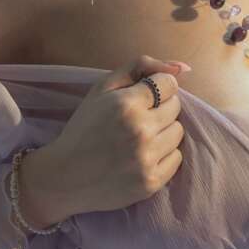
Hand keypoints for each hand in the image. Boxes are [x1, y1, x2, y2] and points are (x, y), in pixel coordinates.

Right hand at [40, 54, 189, 218]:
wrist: (64, 177)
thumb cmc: (84, 128)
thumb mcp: (102, 88)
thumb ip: (140, 66)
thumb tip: (183, 68)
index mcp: (126, 104)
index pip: (169, 84)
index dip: (156, 88)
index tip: (143, 98)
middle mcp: (140, 131)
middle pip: (176, 107)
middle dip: (159, 109)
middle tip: (136, 120)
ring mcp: (146, 159)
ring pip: (178, 133)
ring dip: (163, 133)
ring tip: (139, 139)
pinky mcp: (151, 182)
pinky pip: (176, 159)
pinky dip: (163, 156)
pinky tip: (141, 157)